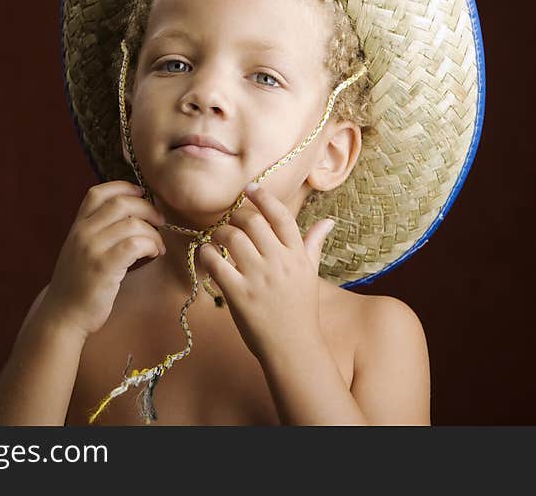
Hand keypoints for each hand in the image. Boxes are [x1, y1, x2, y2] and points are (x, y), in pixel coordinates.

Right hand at [42, 181, 165, 336]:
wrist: (62, 316)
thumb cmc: (79, 285)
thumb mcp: (81, 251)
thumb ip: (98, 232)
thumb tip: (132, 216)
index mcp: (78, 226)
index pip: (99, 192)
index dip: (124, 187)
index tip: (142, 194)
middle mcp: (82, 233)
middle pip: (122, 203)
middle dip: (148, 208)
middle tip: (160, 222)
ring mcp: (91, 249)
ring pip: (133, 223)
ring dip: (153, 232)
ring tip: (157, 247)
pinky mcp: (103, 267)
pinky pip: (135, 244)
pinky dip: (151, 245)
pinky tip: (154, 254)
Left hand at [199, 182, 334, 361]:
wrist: (293, 347)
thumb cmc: (301, 310)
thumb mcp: (310, 273)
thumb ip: (313, 244)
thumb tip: (328, 221)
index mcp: (297, 255)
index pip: (280, 215)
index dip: (263, 197)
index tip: (249, 188)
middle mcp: (279, 262)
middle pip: (252, 222)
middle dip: (236, 216)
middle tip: (230, 221)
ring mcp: (258, 278)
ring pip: (232, 238)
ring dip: (220, 233)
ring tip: (217, 238)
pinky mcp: (239, 294)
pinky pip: (216, 264)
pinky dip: (207, 254)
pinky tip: (206, 254)